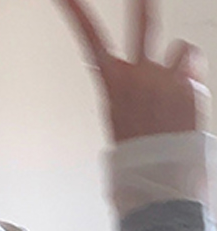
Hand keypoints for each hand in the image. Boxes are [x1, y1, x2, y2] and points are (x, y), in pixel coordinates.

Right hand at [57, 0, 210, 142]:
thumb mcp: (123, 116)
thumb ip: (139, 85)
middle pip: (142, 26)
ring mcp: (164, 76)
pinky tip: (183, 98)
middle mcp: (138, 75)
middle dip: (142, 5)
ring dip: (178, 63)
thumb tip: (167, 60)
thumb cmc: (137, 151)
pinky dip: (191, 78)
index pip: (90, 42)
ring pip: (179, 49)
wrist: (159, 172)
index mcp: (113, 85)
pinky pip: (194, 68)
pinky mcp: (189, 82)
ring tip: (173, 89)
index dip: (77, 15)